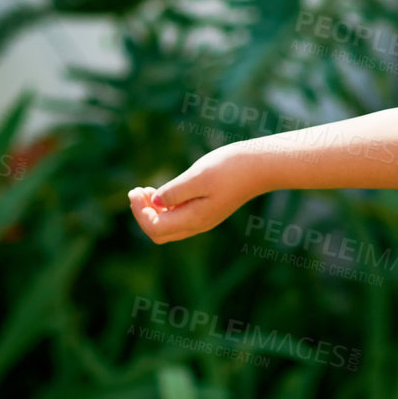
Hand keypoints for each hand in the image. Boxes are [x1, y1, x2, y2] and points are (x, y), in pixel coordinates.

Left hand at [128, 145, 262, 244]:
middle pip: (159, 233)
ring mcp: (205, 218)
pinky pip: (180, 217)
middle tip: (137, 192)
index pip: (154, 228)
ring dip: (153, 211)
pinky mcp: (210, 210)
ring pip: (169, 226)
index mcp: (194, 218)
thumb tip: (154, 202)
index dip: (138, 212)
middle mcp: (198, 224)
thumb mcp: (198, 176)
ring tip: (146, 190)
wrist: (263, 165)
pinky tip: (165, 192)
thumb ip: (174, 192)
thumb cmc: (231, 168)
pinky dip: (166, 208)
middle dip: (143, 214)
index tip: (135, 190)